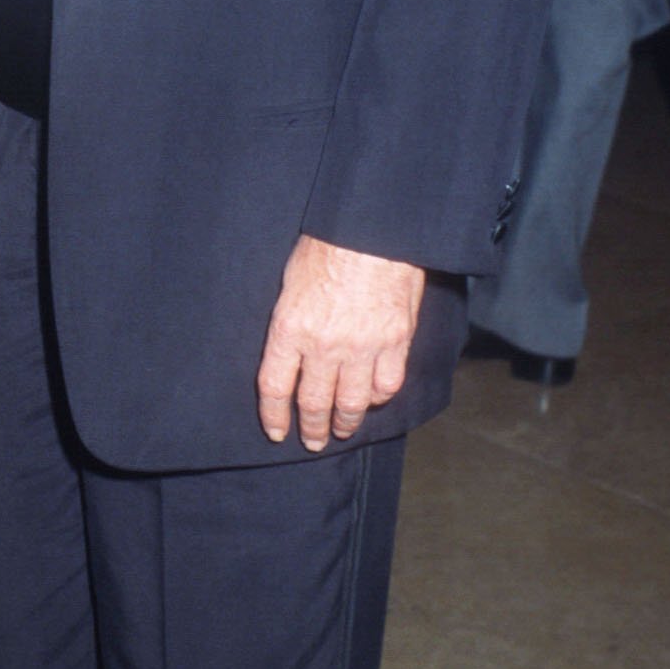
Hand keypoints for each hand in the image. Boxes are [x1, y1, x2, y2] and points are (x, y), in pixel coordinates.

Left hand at [256, 235, 424, 449]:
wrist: (373, 227)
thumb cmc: (328, 244)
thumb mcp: (290, 282)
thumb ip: (292, 323)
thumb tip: (293, 351)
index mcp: (290, 329)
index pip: (275, 388)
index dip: (275, 416)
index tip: (278, 432)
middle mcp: (324, 346)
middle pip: (314, 403)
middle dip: (312, 428)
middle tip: (313, 441)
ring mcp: (362, 347)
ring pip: (352, 403)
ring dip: (345, 422)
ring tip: (342, 430)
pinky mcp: (395, 341)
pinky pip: (387, 385)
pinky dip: (378, 397)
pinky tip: (373, 399)